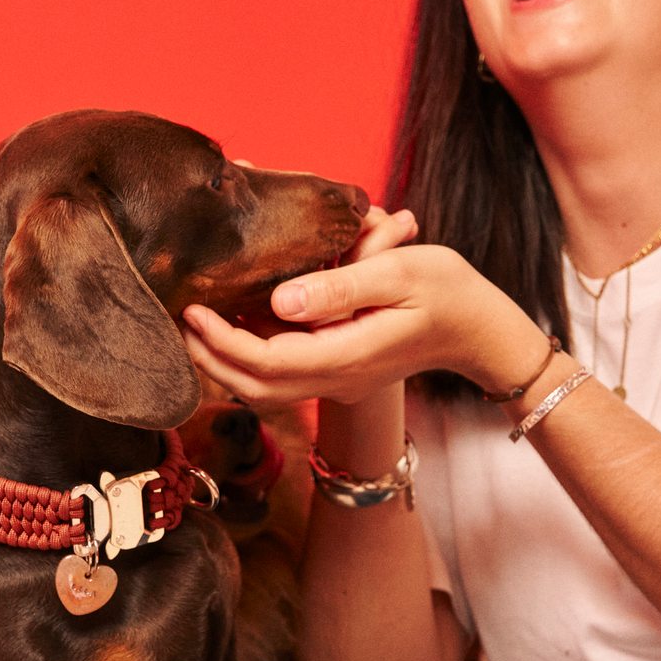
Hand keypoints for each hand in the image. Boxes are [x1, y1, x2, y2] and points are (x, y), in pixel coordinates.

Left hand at [181, 231, 547, 408]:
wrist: (481, 328)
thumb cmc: (447, 292)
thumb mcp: (399, 273)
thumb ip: (340, 286)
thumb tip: (280, 298)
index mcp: (347, 356)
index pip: (266, 362)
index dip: (222, 342)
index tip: (194, 310)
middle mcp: (336, 378)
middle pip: (254, 387)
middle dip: (209, 357)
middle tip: (178, 317)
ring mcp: (336, 380)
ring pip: (264, 388)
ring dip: (224, 361)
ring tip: (195, 322)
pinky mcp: (336, 369)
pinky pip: (281, 374)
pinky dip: (249, 356)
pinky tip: (234, 321)